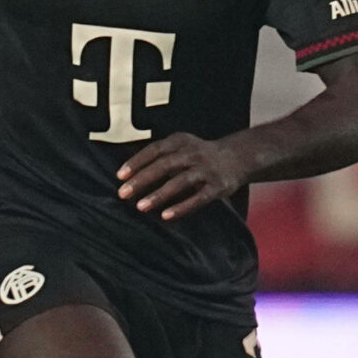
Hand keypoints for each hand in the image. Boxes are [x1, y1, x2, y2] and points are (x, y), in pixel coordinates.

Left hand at [117, 133, 246, 220]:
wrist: (238, 157)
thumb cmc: (199, 155)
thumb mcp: (181, 146)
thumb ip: (161, 156)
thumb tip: (129, 174)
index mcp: (180, 141)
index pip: (155, 150)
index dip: (136, 162)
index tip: (120, 176)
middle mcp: (193, 153)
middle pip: (164, 165)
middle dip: (142, 180)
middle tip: (123, 194)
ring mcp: (206, 170)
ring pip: (179, 182)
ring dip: (158, 195)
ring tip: (140, 207)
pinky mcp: (218, 187)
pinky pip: (198, 198)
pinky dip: (181, 207)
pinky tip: (166, 216)